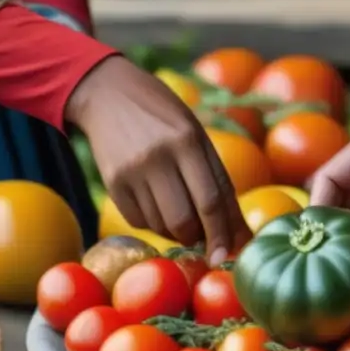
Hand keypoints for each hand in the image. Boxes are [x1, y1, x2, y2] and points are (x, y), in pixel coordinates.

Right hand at [66, 56, 249, 263]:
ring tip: (179, 209)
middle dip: (199, 237)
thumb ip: (220, 185)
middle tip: (203, 233)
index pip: (211, 201)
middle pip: (184, 220)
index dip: (221, 235)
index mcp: (187, 141)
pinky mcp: (112, 183)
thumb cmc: (166, 118)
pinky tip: (155, 202)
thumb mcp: (197, 138)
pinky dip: (154, 223)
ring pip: (162, 225)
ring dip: (177, 231)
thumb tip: (241, 237)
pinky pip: (139, 221)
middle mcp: (158, 157)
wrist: (108, 93)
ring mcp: (131, 171)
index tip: (226, 257)